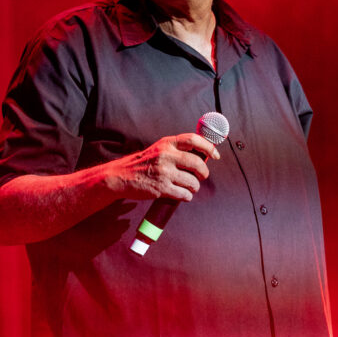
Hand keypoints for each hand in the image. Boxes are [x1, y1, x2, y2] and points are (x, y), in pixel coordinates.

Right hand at [102, 133, 220, 201]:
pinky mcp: (161, 188)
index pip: (194, 140)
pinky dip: (187, 196)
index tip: (215, 155)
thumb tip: (202, 154)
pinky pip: (184, 194)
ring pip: (193, 182)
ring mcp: (164, 172)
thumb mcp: (159, 148)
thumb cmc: (144, 163)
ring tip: (189, 187)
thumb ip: (177, 149)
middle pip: (197, 163)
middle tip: (202, 176)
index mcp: (167, 143)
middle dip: (204, 172)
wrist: (121, 176)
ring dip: (194, 187)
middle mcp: (166, 156)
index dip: (209, 147)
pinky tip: (182, 194)